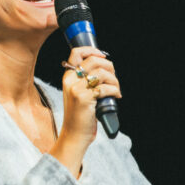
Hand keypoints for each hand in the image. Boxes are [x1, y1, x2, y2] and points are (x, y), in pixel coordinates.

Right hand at [49, 46, 121, 175]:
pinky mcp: (84, 99)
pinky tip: (116, 96)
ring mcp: (76, 89)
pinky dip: (115, 91)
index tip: (103, 56)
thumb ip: (85, 79)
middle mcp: (70, 80)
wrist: (74, 134)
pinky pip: (105, 88)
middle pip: (94, 61)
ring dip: (114, 80)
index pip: (77, 53)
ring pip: (101, 73)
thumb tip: (105, 66)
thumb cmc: (79, 115)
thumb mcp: (77, 93)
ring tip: (116, 89)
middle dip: (110, 67)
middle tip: (114, 78)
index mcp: (68, 77)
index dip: (93, 50)